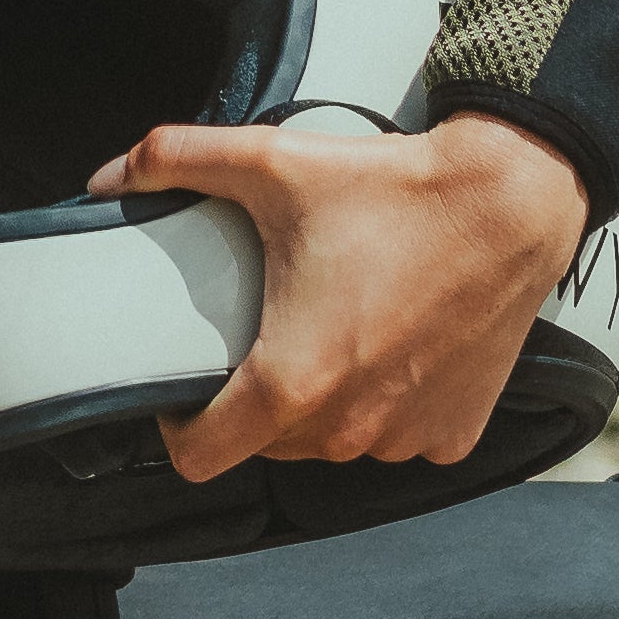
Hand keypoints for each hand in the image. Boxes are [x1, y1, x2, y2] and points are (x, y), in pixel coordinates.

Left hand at [96, 112, 587, 485]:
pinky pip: (397, 436)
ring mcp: (406, 437)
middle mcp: (349, 426)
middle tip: (268, 326)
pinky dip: (388, 403)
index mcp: (293, 381)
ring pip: (333, 441)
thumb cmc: (395, 192)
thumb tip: (110, 175)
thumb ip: (174, 160)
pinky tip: (392, 345)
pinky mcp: (455, 432)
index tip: (182, 390)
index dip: (176, 428)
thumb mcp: (270, 162)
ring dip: (324, 402)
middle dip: (256, 395)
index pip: (201, 458)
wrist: (508, 203)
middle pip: (267, 442)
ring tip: (334, 327)